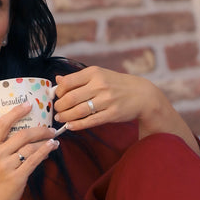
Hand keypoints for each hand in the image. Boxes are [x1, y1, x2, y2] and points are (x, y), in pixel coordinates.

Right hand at [0, 104, 59, 199]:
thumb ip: (4, 149)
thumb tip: (28, 138)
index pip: (3, 123)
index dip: (17, 112)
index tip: (29, 104)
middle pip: (22, 134)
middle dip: (40, 129)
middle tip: (50, 128)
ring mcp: (7, 166)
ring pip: (30, 147)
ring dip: (45, 141)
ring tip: (53, 140)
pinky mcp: (17, 177)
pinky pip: (34, 160)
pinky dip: (45, 151)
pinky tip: (51, 147)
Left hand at [54, 66, 199, 152]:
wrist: (142, 94)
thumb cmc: (116, 85)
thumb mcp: (99, 75)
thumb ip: (78, 78)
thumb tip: (57, 80)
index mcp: (94, 73)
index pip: (67, 82)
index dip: (58, 92)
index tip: (57, 97)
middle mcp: (100, 85)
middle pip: (71, 98)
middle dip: (59, 107)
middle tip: (57, 111)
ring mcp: (107, 100)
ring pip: (78, 111)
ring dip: (66, 117)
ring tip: (61, 119)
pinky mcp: (112, 114)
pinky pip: (90, 121)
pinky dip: (77, 125)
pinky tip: (71, 126)